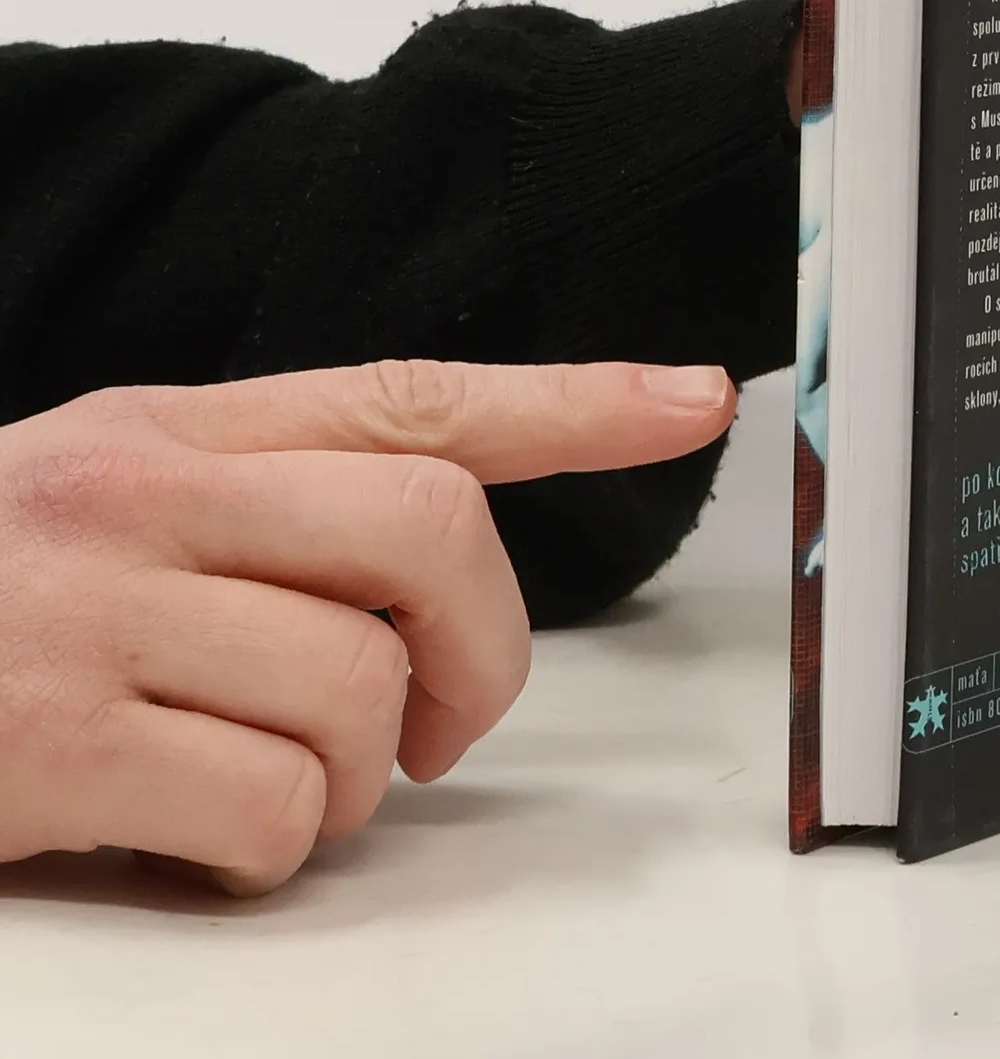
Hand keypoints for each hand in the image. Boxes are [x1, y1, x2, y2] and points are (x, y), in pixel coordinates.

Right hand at [0, 358, 733, 895]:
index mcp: (175, 432)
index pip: (416, 394)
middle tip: (446, 717)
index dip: (575, 401)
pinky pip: (271, 808)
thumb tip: (437, 572)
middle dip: (482, 645)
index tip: (693, 396)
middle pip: (430, 533)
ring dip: (362, 770)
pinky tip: (200, 835)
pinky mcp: (50, 747)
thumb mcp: (105, 502)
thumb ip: (264, 508)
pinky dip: (276, 848)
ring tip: (279, 779)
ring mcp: (92, 617)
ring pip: (359, 690)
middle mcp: (143, 498)